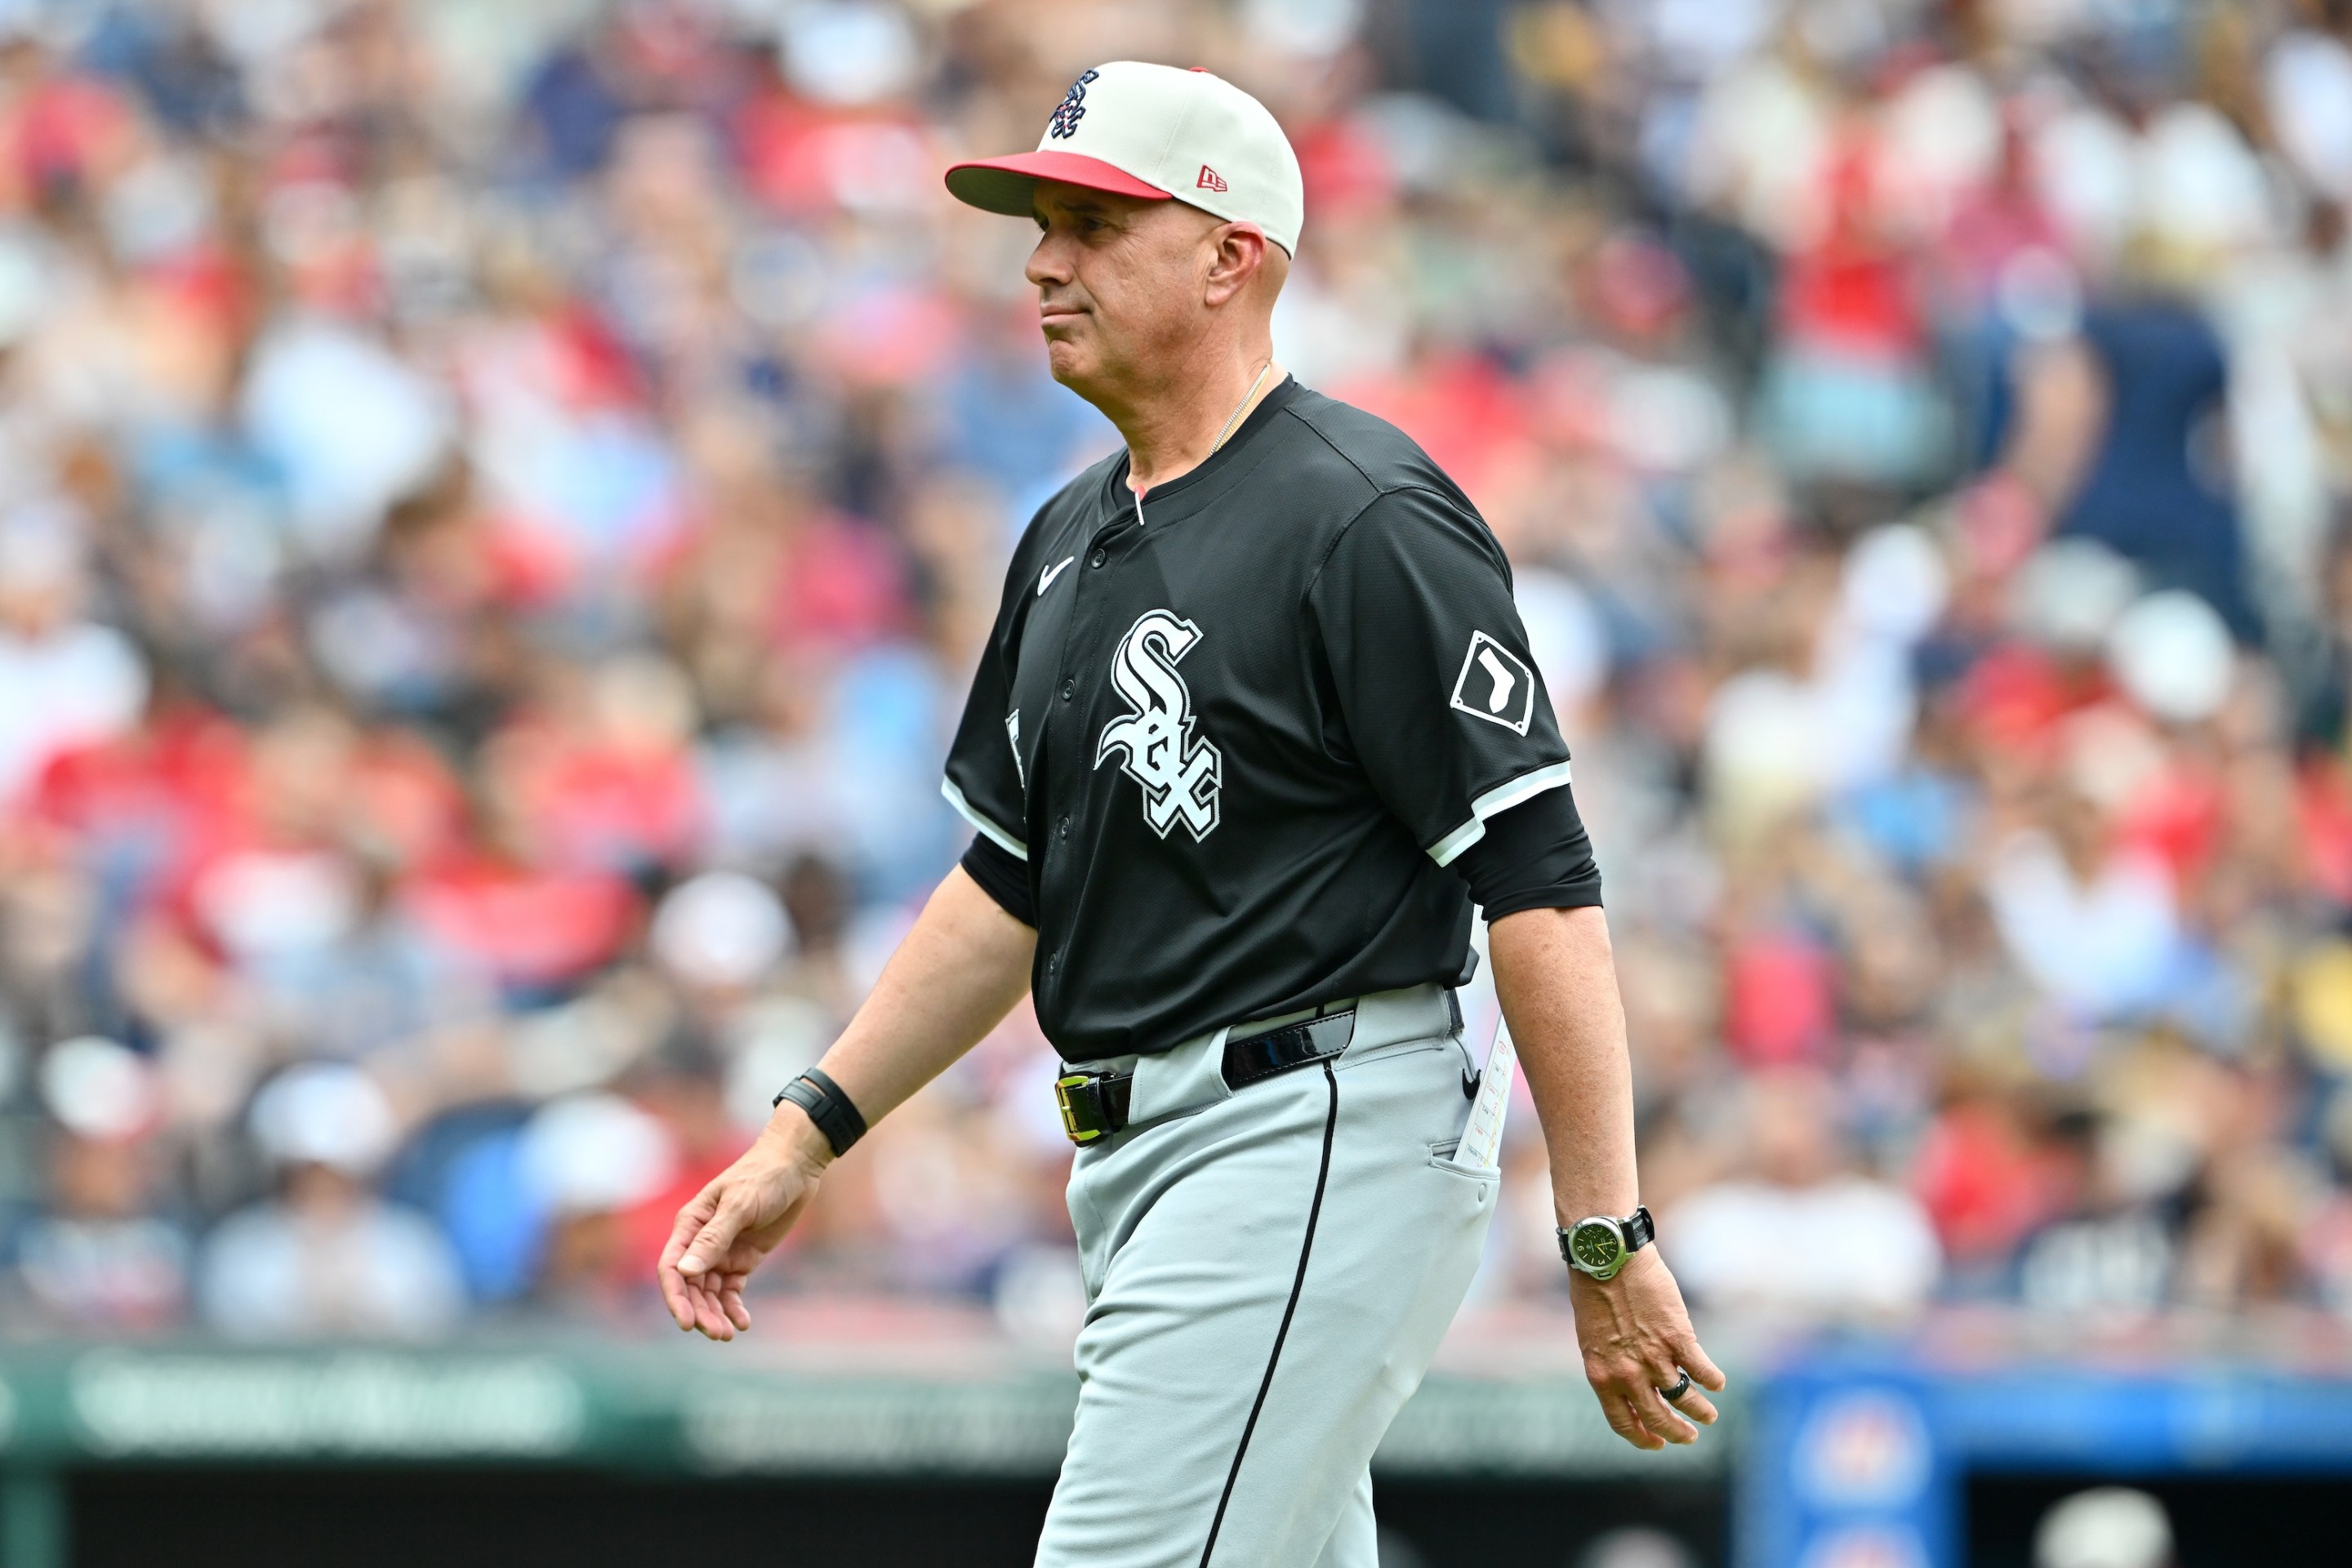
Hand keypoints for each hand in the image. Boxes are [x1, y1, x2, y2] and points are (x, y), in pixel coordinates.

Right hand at [655, 1115, 829, 1340]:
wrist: (795, 1167)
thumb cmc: (763, 1177)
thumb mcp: (739, 1205)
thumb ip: (714, 1238)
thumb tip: (685, 1271)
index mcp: (690, 1225)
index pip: (671, 1268)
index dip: (675, 1297)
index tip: (686, 1323)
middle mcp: (700, 1242)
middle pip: (690, 1287)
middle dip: (699, 1312)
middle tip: (717, 1334)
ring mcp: (722, 1253)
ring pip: (710, 1293)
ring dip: (715, 1315)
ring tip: (728, 1335)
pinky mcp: (743, 1260)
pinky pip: (732, 1291)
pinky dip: (734, 1308)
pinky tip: (743, 1324)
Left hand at [1568, 1248, 1725, 1449]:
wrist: (1607, 1257)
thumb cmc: (1594, 1291)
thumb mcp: (1592, 1338)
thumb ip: (1611, 1364)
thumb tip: (1632, 1384)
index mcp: (1601, 1376)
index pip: (1623, 1422)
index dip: (1644, 1438)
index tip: (1658, 1443)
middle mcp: (1628, 1374)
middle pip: (1658, 1418)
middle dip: (1677, 1433)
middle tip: (1690, 1437)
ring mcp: (1655, 1358)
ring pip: (1685, 1399)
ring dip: (1700, 1411)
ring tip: (1709, 1415)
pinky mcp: (1678, 1338)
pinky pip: (1702, 1371)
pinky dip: (1713, 1380)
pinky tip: (1717, 1384)